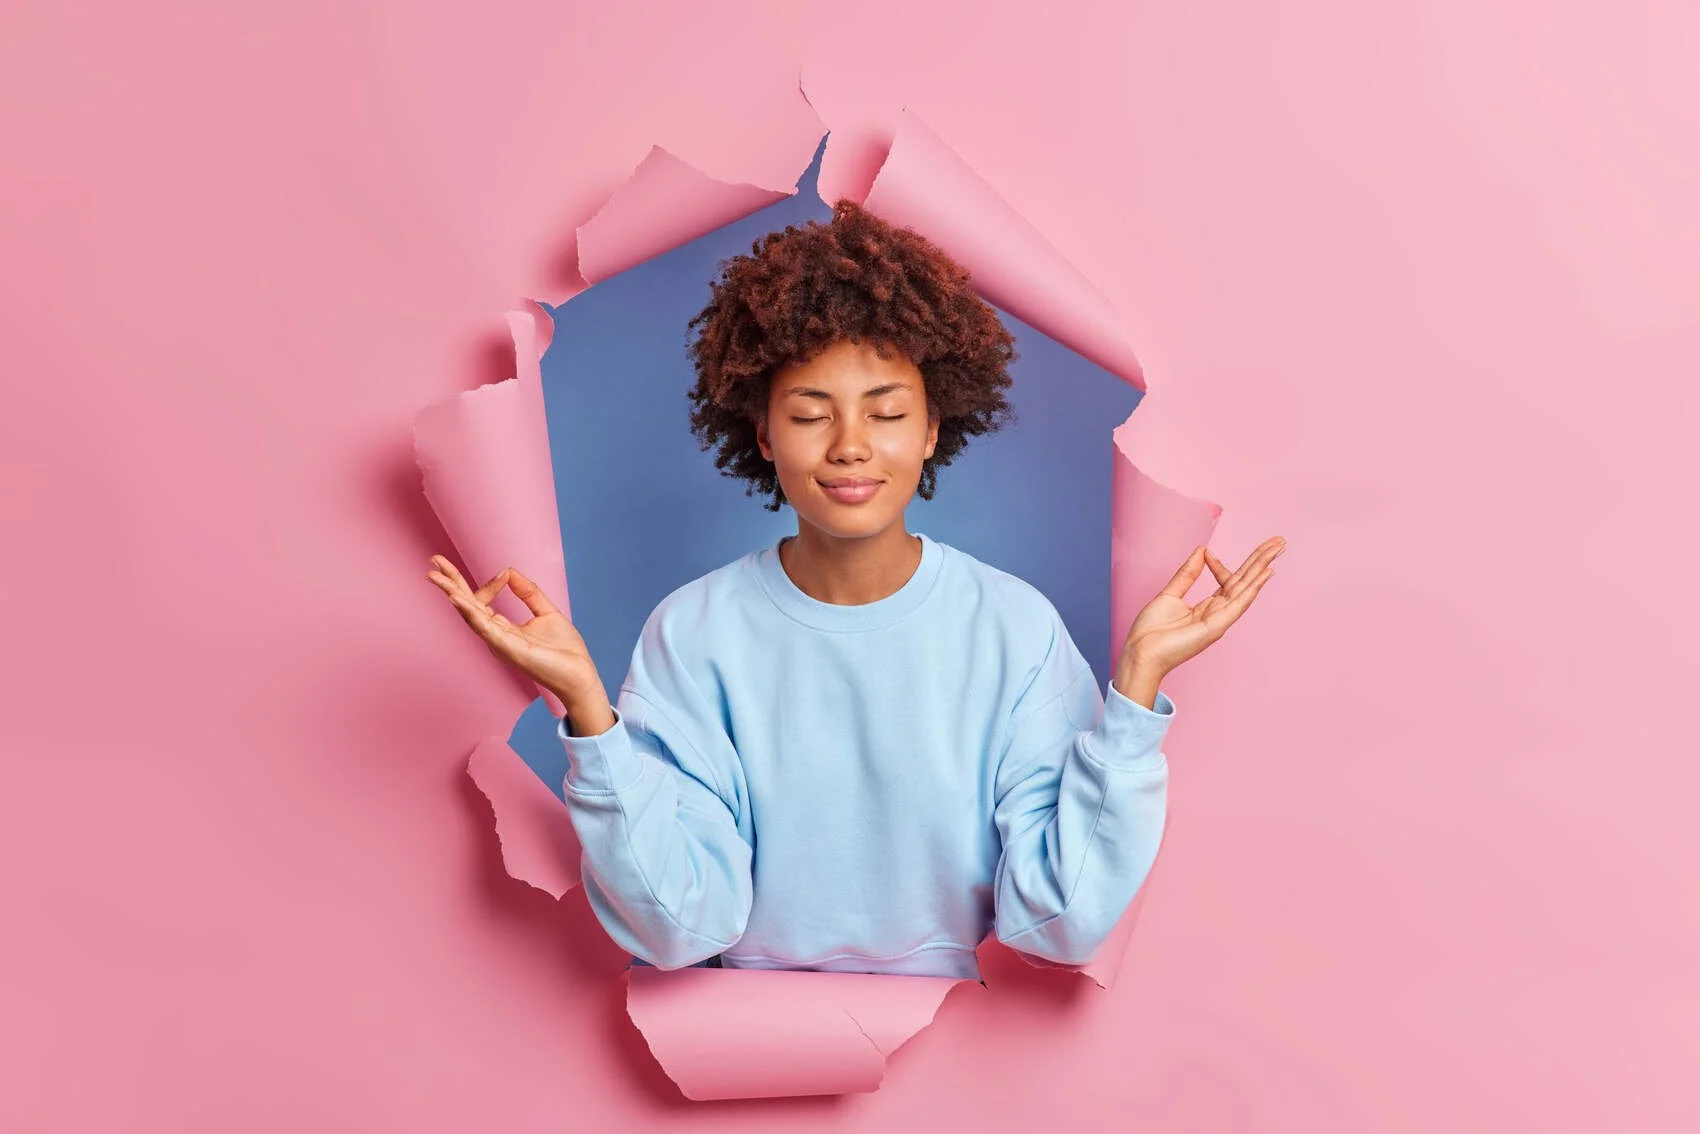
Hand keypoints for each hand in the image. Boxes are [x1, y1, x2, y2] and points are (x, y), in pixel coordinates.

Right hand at [426, 554, 601, 708]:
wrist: (581, 674)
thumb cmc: (564, 650)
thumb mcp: (545, 612)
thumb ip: (528, 592)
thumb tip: (508, 571)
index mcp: (503, 628)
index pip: (481, 602)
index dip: (487, 584)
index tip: (503, 573)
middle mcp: (496, 636)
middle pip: (467, 606)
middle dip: (450, 583)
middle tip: (434, 562)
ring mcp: (500, 643)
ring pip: (469, 615)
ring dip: (452, 594)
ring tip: (435, 576)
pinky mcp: (509, 649)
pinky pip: (485, 628)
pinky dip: (470, 612)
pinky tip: (457, 598)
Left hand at [1119, 536, 1284, 677]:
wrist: (1140, 653)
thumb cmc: (1151, 632)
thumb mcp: (1170, 594)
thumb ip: (1188, 574)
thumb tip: (1202, 551)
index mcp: (1207, 608)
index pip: (1226, 581)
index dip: (1220, 565)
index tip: (1207, 552)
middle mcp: (1218, 613)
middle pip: (1245, 581)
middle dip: (1261, 560)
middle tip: (1279, 540)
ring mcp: (1220, 620)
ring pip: (1246, 588)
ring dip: (1263, 566)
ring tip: (1278, 547)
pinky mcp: (1216, 627)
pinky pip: (1239, 604)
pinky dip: (1253, 588)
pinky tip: (1266, 572)